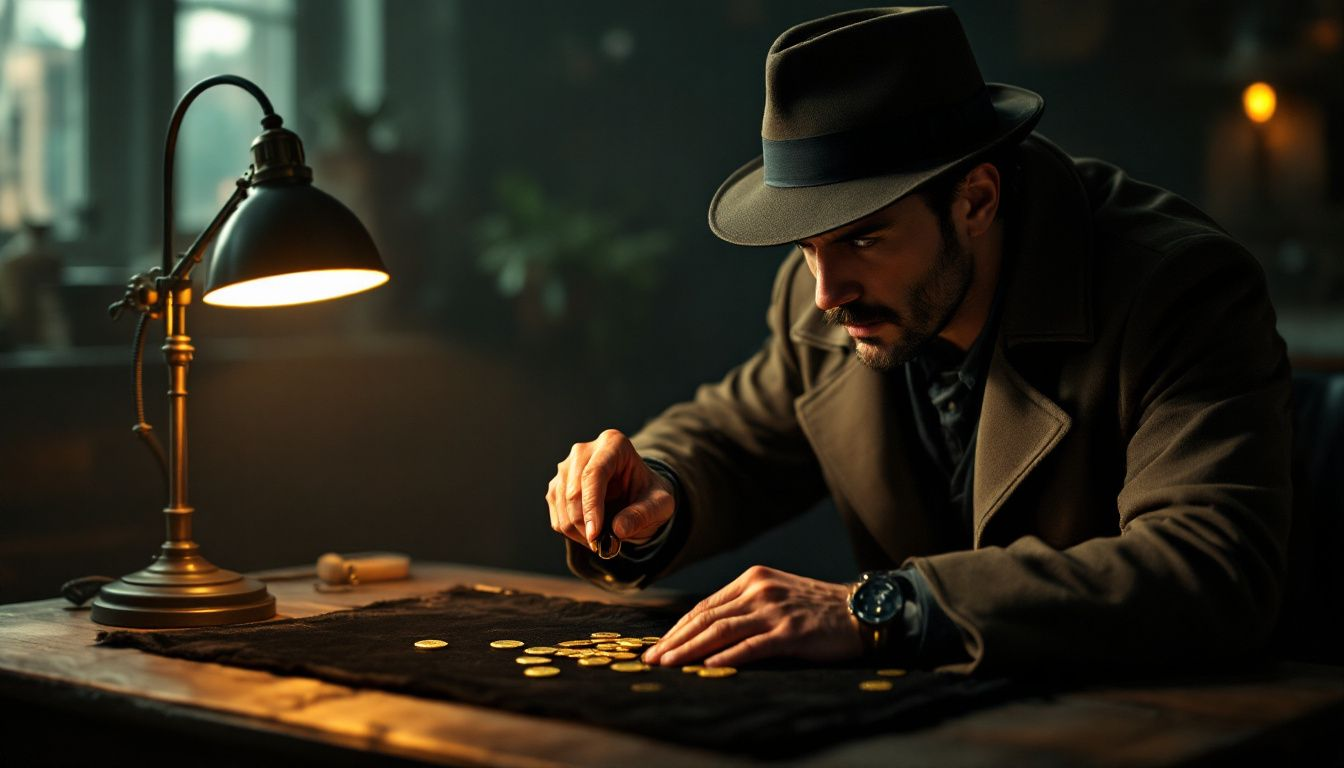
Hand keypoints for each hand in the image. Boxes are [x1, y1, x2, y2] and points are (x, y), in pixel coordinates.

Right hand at [545, 429, 674, 551]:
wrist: (637, 497)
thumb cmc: (649, 496)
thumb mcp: (660, 505)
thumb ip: (643, 514)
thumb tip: (617, 529)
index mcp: (613, 444)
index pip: (594, 474)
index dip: (591, 506)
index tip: (595, 534)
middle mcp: (584, 450)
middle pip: (573, 490)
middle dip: (584, 523)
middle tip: (601, 544)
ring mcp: (566, 467)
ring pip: (561, 504)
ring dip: (577, 530)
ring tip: (600, 540)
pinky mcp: (557, 485)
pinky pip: (556, 514)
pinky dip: (570, 531)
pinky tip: (589, 534)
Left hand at [643, 565, 863, 667]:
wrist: (859, 612)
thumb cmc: (816, 609)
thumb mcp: (776, 597)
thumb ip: (745, 608)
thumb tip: (707, 632)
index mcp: (752, 579)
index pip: (705, 606)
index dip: (678, 628)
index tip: (658, 646)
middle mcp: (759, 590)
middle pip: (707, 618)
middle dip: (675, 640)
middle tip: (652, 659)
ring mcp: (775, 610)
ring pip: (721, 630)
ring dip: (690, 650)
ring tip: (669, 665)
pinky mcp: (791, 631)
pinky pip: (753, 645)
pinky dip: (728, 656)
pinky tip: (708, 665)